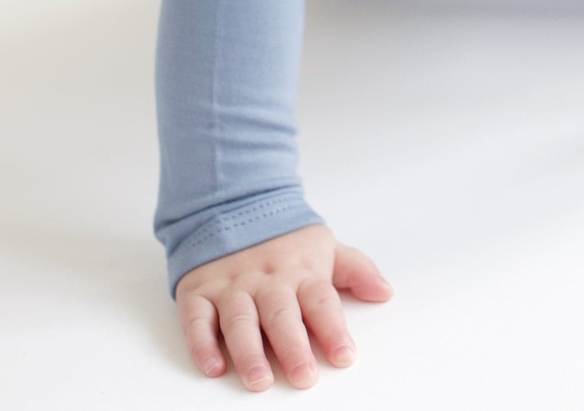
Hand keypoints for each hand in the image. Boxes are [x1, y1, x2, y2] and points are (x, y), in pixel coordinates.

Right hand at [175, 224, 392, 391]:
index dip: (333, 330)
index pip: (320, 301)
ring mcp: (231, 285)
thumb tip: (385, 291)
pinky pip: (197, 319)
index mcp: (300, 270)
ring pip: (240, 320)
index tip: (345, 357)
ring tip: (260, 380)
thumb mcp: (323, 246)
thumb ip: (355, 269)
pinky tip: (213, 367)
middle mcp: (266, 279)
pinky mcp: (198, 291)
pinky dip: (202, 344)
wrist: (233, 203)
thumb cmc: (283, 240)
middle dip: (293, 347)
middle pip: (281, 314)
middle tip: (304, 377)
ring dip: (249, 351)